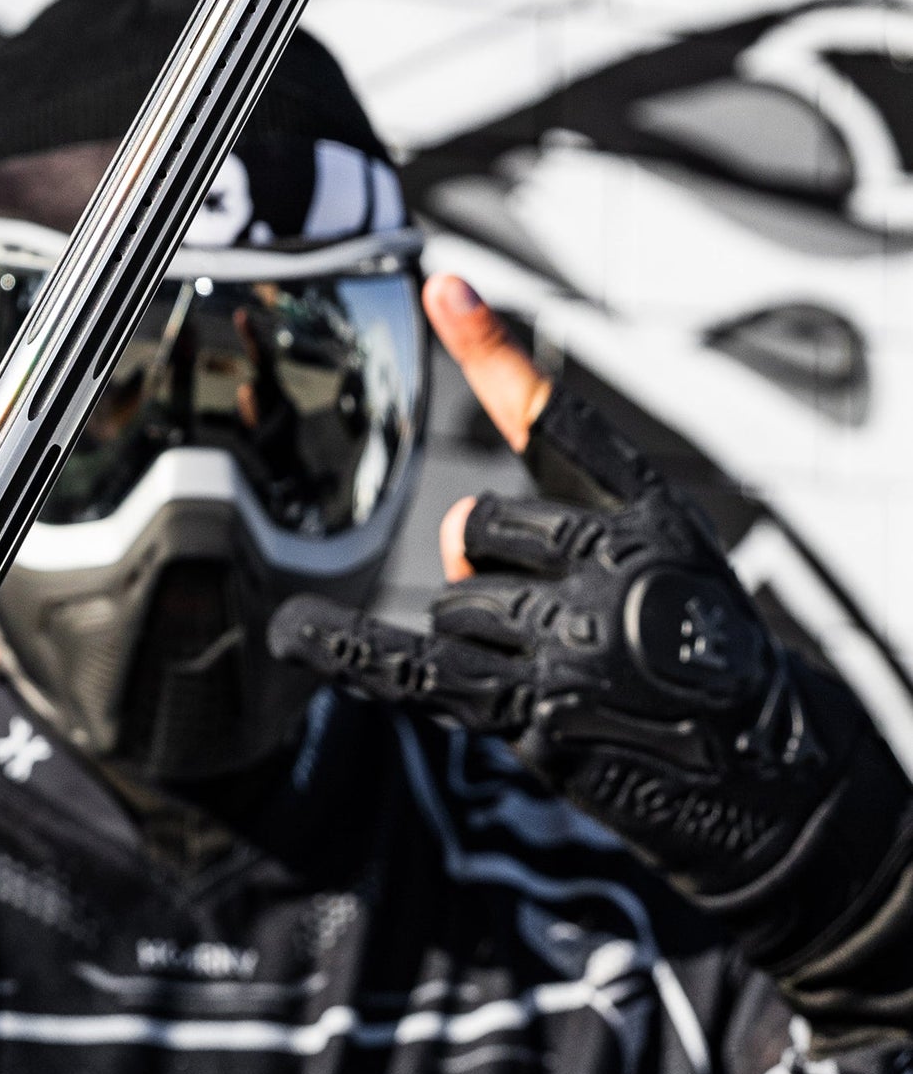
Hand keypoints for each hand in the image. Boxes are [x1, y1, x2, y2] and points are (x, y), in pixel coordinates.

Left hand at [269, 276, 874, 933]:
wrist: (776, 784)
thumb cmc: (710, 672)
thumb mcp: (676, 576)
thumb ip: (566, 534)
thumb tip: (453, 526)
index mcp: (654, 519)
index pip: (559, 425)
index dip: (494, 352)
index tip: (443, 288)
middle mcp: (616, 567)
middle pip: (474, 533)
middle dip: (488, 577)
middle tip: (556, 628)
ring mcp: (574, 640)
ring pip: (455, 608)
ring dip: (481, 646)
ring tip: (562, 680)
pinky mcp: (535, 711)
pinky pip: (416, 668)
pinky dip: (350, 650)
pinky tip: (297, 631)